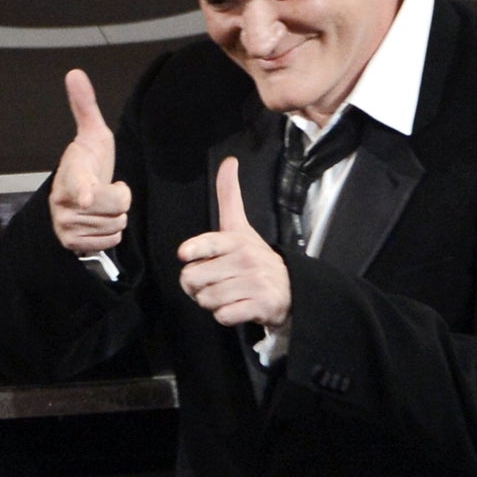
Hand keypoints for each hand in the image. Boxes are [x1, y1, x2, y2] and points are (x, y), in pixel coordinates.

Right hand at [49, 69, 131, 252]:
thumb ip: (84, 106)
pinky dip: (111, 234)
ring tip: (101, 206)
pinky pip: (110, 242)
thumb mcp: (92, 135)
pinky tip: (99, 222)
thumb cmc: (89, 164)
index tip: (86, 196)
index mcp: (71, 175)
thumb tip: (75, 72)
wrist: (77, 197)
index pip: (78, 183)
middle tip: (107, 190)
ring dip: (115, 216)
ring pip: (115, 225)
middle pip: (116, 206)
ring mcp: (66, 226)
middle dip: (120, 199)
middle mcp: (63, 202)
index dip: (84, 190)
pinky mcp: (74, 244)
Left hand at [178, 157, 290, 328]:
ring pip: (206, 298)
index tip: (185, 255)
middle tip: (212, 282)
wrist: (290, 289)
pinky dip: (225, 315)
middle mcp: (246, 259)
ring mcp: (255, 283)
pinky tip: (236, 307)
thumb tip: (229, 160)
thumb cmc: (255, 258)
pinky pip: (224, 315)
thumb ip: (229, 196)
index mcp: (237, 240)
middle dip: (196, 286)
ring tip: (226, 294)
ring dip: (211, 302)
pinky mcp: (261, 305)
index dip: (194, 250)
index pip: (209, 243)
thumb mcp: (241, 227)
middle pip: (194, 278)